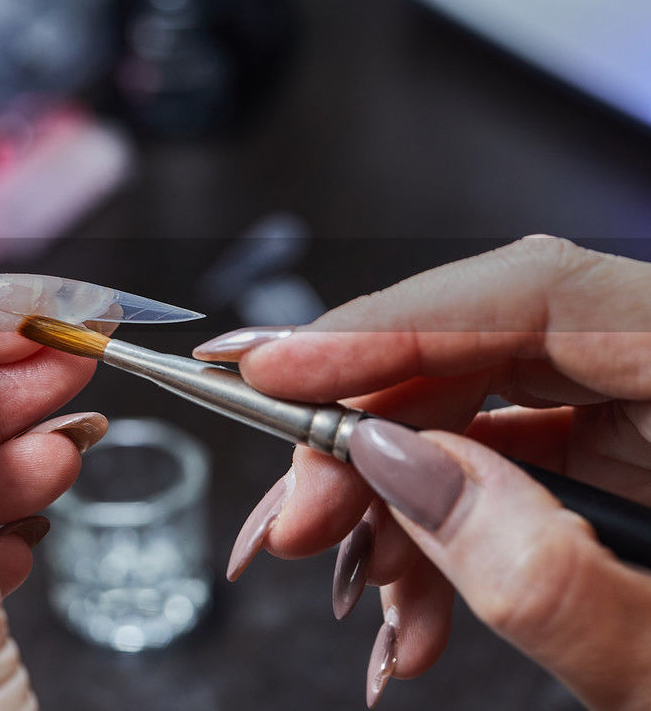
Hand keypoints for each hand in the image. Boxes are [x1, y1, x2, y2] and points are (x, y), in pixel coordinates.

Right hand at [195, 237, 650, 708]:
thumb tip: (395, 463)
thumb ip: (540, 568)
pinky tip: (408, 601)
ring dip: (393, 498)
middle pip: (492, 346)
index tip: (279, 372)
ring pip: (480, 406)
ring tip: (358, 586)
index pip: (546, 293)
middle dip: (372, 433)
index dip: (393, 322)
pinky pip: (502, 459)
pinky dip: (435, 528)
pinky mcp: (622, 457)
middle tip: (299, 513)